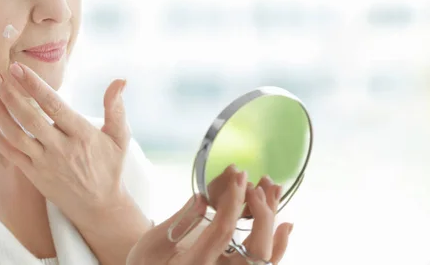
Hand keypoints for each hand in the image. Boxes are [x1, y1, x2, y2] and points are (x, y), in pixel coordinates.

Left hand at [0, 62, 145, 233]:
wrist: (99, 206)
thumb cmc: (110, 167)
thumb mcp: (120, 137)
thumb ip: (116, 108)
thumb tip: (120, 80)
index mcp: (82, 134)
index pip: (54, 106)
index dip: (34, 86)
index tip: (17, 68)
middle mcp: (61, 148)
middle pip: (29, 118)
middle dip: (10, 94)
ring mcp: (44, 163)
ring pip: (15, 135)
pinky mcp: (33, 174)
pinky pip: (10, 153)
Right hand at [127, 166, 292, 264]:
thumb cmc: (146, 264)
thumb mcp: (152, 245)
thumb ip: (179, 222)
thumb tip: (203, 199)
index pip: (223, 231)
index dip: (233, 201)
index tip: (238, 176)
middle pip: (255, 249)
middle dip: (261, 212)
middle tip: (254, 182)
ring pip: (265, 258)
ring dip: (273, 222)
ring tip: (272, 188)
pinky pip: (263, 264)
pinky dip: (278, 246)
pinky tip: (285, 224)